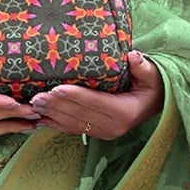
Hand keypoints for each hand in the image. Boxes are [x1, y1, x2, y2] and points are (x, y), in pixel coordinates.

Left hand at [29, 52, 163, 139]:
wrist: (155, 103)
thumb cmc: (152, 85)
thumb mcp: (152, 73)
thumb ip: (142, 66)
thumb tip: (133, 56)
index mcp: (125, 112)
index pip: (96, 103)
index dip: (76, 96)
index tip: (57, 89)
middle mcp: (113, 127)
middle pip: (80, 115)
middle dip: (57, 106)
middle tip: (36, 97)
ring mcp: (104, 132)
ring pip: (73, 123)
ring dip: (52, 115)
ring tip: (33, 105)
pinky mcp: (96, 133)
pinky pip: (73, 128)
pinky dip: (55, 123)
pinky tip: (40, 117)